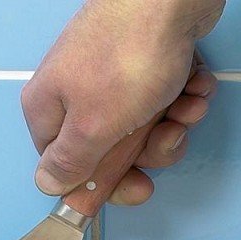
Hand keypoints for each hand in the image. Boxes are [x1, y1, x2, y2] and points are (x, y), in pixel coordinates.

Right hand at [22, 0, 222, 204]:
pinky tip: (192, 86)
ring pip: (143, 131)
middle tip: (165, 138)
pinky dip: (185, 98)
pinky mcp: (144, 65)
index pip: (67, 168)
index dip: (104, 183)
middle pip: (112, 153)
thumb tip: (49, 184)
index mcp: (51, 110)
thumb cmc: (129, 53)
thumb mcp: (93, 127)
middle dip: (149, 152)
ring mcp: (111, 79)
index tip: (134, 183)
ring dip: (173, 125)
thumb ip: (70, 163)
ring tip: (183, 105)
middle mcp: (77, 94)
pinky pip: (165, 101)